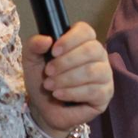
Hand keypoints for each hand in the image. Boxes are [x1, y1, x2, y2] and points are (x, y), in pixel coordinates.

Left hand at [22, 21, 113, 137]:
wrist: (44, 107)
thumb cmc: (43, 79)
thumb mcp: (32, 60)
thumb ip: (34, 45)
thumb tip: (46, 39)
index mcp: (83, 42)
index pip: (85, 31)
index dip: (70, 40)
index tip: (53, 51)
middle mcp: (98, 55)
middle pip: (91, 50)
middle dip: (65, 62)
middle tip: (48, 72)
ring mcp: (105, 74)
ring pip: (92, 71)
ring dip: (66, 79)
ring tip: (50, 86)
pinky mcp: (105, 93)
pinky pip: (93, 91)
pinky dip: (72, 93)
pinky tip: (59, 95)